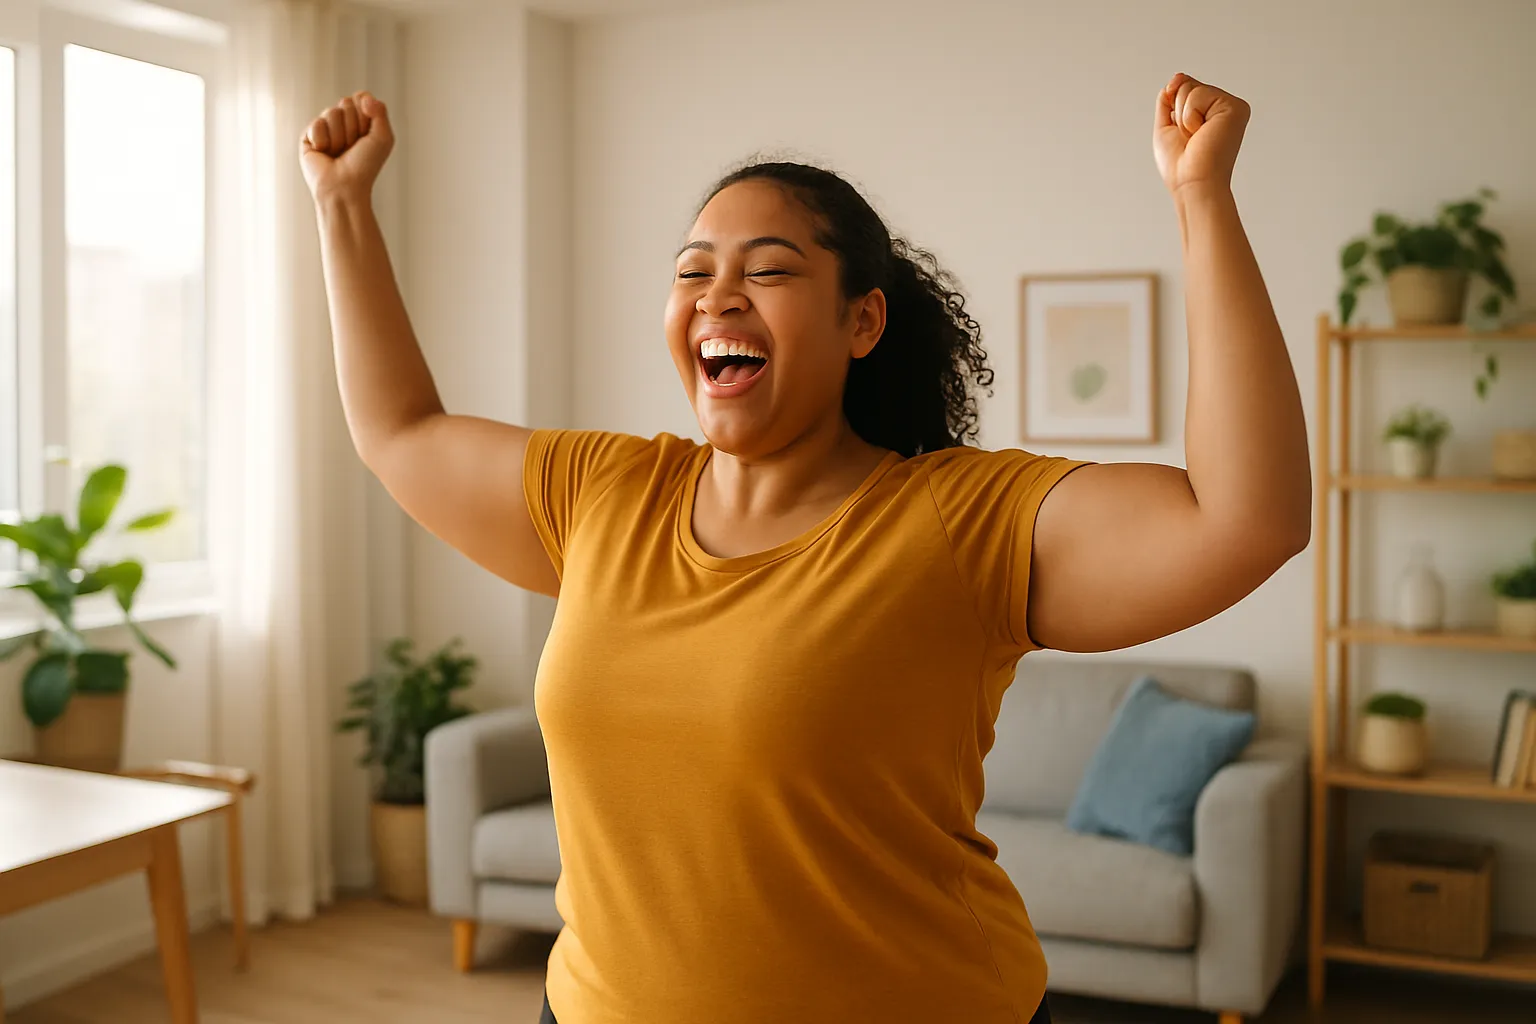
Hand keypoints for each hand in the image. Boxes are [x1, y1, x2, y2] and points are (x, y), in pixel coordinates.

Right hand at [301, 92, 393, 204]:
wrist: (344, 186)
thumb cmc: (365, 166)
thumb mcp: (383, 138)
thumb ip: (380, 112)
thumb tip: (363, 95)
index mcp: (361, 120)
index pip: (361, 97)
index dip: (365, 113)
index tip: (367, 134)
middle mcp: (343, 122)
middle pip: (346, 102)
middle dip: (353, 126)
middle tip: (353, 147)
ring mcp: (326, 127)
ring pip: (331, 112)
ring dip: (339, 136)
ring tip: (339, 152)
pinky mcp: (309, 136)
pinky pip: (316, 124)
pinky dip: (323, 140)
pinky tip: (324, 153)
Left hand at [1153, 73, 1248, 195]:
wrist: (1192, 183)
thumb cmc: (1180, 165)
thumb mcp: (1166, 126)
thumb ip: (1170, 100)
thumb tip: (1176, 78)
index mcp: (1210, 112)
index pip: (1185, 89)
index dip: (1174, 105)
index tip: (1182, 132)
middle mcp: (1223, 107)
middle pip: (1186, 85)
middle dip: (1177, 113)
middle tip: (1190, 138)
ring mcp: (1231, 106)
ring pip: (1190, 89)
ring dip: (1183, 118)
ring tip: (1196, 137)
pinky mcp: (1235, 107)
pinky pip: (1197, 95)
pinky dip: (1190, 117)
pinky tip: (1202, 133)